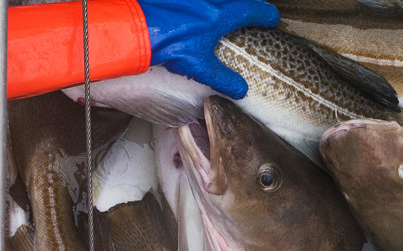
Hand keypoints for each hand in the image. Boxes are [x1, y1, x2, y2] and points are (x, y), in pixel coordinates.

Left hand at [139, 0, 279, 98]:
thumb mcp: (197, 64)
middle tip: (249, 11)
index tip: (272, 18)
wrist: (130, 27)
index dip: (265, 14)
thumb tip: (240, 89)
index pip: (252, 9)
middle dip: (245, 5)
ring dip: (221, 5)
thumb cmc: (165, 43)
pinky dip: (199, 5)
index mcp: (219, 14)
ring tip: (223, 11)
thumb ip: (221, 77)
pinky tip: (194, 11)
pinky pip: (196, 1)